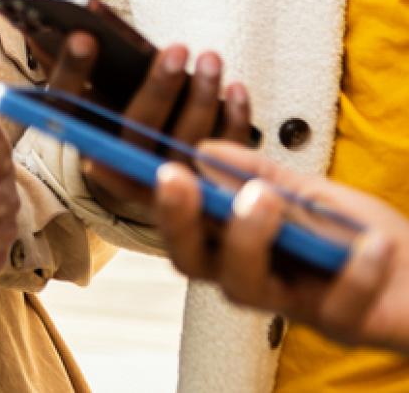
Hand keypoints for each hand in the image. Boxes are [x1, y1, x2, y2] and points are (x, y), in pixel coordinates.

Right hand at [48, 32, 251, 222]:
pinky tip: (236, 88)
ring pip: (183, 143)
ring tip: (211, 58)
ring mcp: (164, 184)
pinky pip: (223, 156)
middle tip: (178, 48)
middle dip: (160, 88)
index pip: (67, 106)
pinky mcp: (203, 187)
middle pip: (136, 130)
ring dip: (202, 99)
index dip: (73, 71)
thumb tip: (70, 23)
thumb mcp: (94, 93)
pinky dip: (233, 121)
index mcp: (81, 135)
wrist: (144, 166)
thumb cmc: (117, 114)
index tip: (84, 37)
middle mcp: (118, 165)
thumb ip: (81, 66)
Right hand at [155, 142, 408, 353]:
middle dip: (175, 219)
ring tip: (262, 195)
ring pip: (242, 288)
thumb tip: (203, 150)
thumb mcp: (316, 192)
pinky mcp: (339, 327)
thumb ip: (263, 173)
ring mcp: (293, 304)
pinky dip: (355, 271)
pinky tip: (373, 245)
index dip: (136, 193)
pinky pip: (335, 305)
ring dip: (245, 239)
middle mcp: (254, 275)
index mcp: (239, 239)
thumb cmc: (368, 238)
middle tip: (174, 176)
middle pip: (190, 260)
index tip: (105, 160)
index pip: (179, 217)